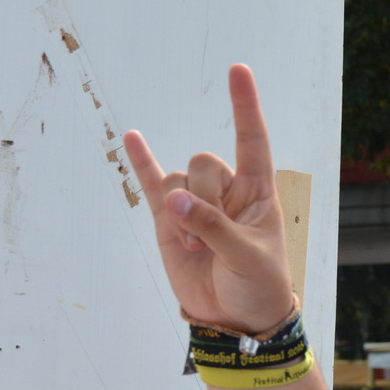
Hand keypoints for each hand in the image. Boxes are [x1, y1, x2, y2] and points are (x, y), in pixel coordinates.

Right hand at [123, 64, 292, 333]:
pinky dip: (141, 162)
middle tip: (212, 237)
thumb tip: (174, 201)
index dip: (245, 107)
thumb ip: (213, 228)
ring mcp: (196, 204)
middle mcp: (227, 192)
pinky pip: (152, 183)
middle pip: (205, 163)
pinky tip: (130, 138)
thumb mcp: (247, 257)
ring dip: (182, 212)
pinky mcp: (170, 220)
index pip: (252, 141)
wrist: (236, 318)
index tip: (238, 71)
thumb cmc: (257, 285)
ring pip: (178, 180)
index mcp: (258, 193)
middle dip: (204, 196)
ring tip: (196, 249)